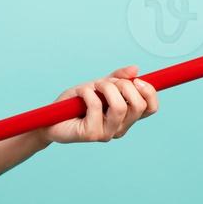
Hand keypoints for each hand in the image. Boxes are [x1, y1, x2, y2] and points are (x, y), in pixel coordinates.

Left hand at [41, 65, 159, 144]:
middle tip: (105, 82)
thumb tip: (135, 69)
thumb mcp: (98, 86)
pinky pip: (96, 106)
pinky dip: (87, 92)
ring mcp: (107, 133)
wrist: (50, 119)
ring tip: (93, 86)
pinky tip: (80, 93)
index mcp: (126, 117)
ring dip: (106, 88)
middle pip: (138, 105)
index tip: (136, 80)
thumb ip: (117, 78)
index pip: (151, 108)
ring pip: (120, 106)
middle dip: (124, 85)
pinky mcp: (91, 134)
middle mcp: (120, 128)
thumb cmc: (75, 104)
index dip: (149, 91)